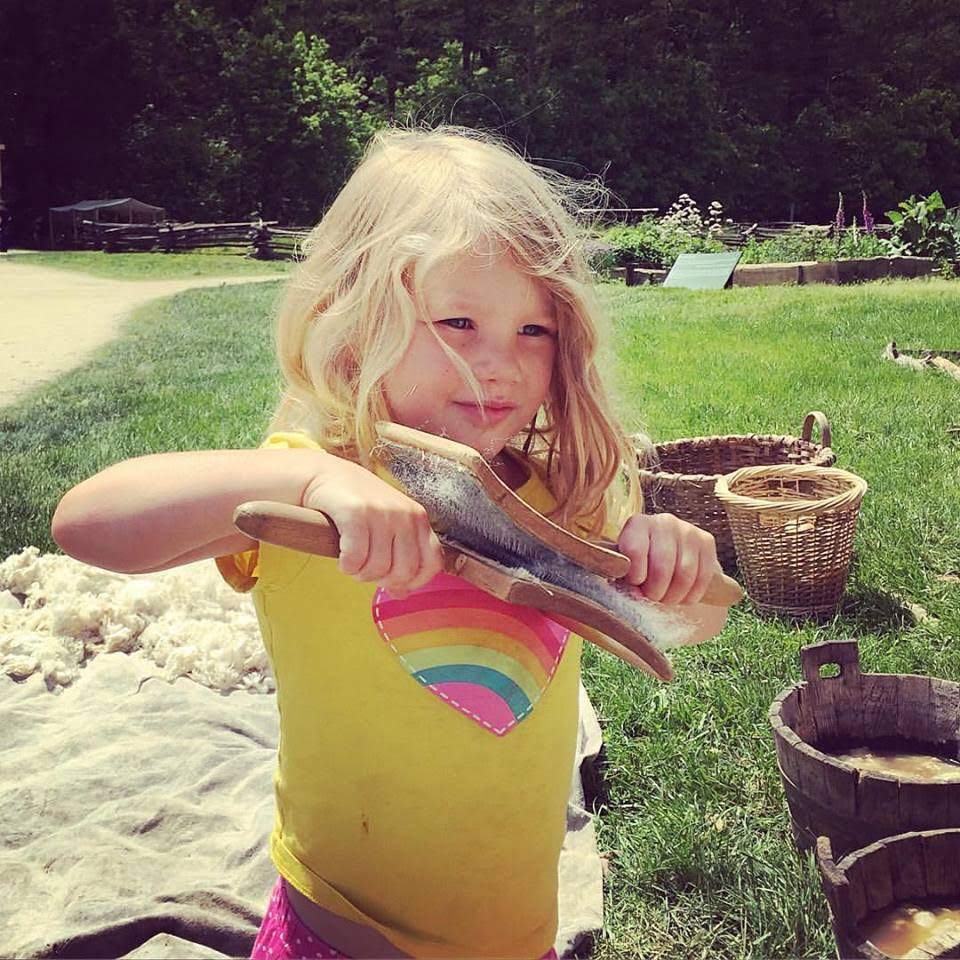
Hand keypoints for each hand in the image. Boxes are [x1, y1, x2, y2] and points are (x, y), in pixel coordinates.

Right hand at [299, 456, 443, 599]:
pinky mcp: (356, 512)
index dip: (412, 581)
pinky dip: (346, 565)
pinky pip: (355, 558)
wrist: (324, 475)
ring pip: (377, 568)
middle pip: (403, 572)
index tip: (391, 581)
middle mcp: (405, 514)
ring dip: (359, 573)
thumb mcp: (387, 527)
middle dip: (380, 579)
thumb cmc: (357, 505)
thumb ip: (400, 556)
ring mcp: (382, 512)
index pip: (431, 564)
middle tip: (365, 569)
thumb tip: (403, 593)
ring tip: (351, 560)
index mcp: (418, 518)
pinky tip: (341, 557)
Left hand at [616, 513, 721, 603]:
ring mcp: (688, 530)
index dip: (635, 575)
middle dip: (655, 591)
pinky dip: (691, 595)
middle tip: (651, 597)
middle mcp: (664, 522)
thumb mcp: (627, 566)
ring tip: (665, 598)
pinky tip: (682, 596)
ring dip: (674, 595)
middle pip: (662, 567)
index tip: (636, 585)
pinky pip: (703, 578)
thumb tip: (634, 591)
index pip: (635, 551)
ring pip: (684, 575)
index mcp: (638, 524)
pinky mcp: (707, 541)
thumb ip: (626, 575)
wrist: (670, 553)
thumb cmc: (641, 563)